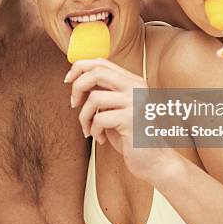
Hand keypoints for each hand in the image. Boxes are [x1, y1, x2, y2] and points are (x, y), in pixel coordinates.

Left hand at [65, 58, 179, 182]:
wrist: (153, 161)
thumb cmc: (130, 135)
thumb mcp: (114, 108)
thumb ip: (102, 92)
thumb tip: (75, 78)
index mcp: (133, 81)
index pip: (101, 62)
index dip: (80, 68)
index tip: (68, 80)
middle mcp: (136, 87)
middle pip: (97, 72)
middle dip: (78, 87)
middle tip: (74, 103)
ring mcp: (135, 102)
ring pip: (95, 98)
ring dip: (84, 116)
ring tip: (89, 128)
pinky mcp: (132, 119)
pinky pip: (100, 119)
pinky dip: (94, 130)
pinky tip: (100, 139)